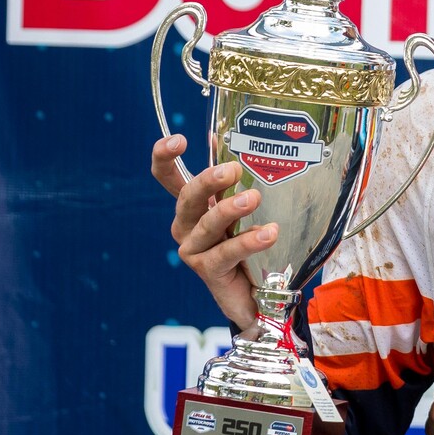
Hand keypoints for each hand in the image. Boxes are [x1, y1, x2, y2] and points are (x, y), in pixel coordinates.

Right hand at [151, 134, 268, 332]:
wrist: (259, 295)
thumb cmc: (251, 245)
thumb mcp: (245, 209)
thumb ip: (236, 181)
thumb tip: (226, 138)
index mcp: (193, 205)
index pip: (168, 177)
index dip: (164, 157)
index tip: (179, 140)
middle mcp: (187, 225)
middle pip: (187, 197)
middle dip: (207, 180)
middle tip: (233, 169)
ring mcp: (194, 249)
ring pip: (207, 224)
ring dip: (230, 209)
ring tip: (254, 198)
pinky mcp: (208, 271)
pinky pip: (227, 252)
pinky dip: (249, 241)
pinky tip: (269, 233)